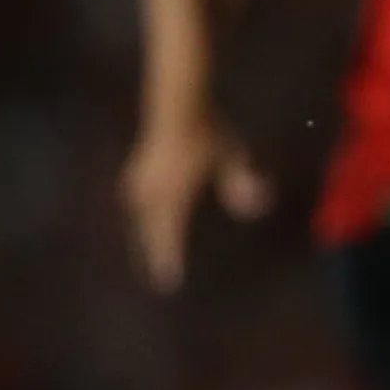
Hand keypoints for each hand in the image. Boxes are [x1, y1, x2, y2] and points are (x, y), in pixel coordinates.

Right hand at [120, 108, 271, 291]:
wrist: (175, 105)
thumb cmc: (206, 133)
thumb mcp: (233, 158)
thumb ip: (243, 184)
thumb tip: (255, 208)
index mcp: (172, 194)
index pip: (168, 236)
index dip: (169, 260)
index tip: (169, 284)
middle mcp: (149, 193)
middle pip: (148, 233)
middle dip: (153, 256)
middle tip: (157, 280)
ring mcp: (137, 182)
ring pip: (137, 221)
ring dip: (143, 239)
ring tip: (148, 258)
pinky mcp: (134, 173)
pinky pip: (135, 207)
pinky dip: (140, 221)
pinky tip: (143, 225)